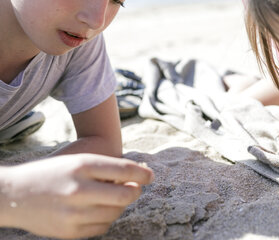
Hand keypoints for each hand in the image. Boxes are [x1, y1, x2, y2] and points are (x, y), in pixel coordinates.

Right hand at [1, 153, 153, 238]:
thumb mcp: (78, 160)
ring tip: (114, 197)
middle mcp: (79, 189)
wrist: (14, 195)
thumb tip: (140, 175)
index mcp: (82, 166)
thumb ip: (107, 167)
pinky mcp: (69, 232)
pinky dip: (107, 218)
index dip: (143, 174)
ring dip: (120, 205)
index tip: (150, 175)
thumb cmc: (53, 172)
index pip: (124, 170)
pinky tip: (99, 209)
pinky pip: (103, 227)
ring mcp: (74, 213)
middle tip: (135, 188)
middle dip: (135, 192)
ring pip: (116, 213)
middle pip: (125, 195)